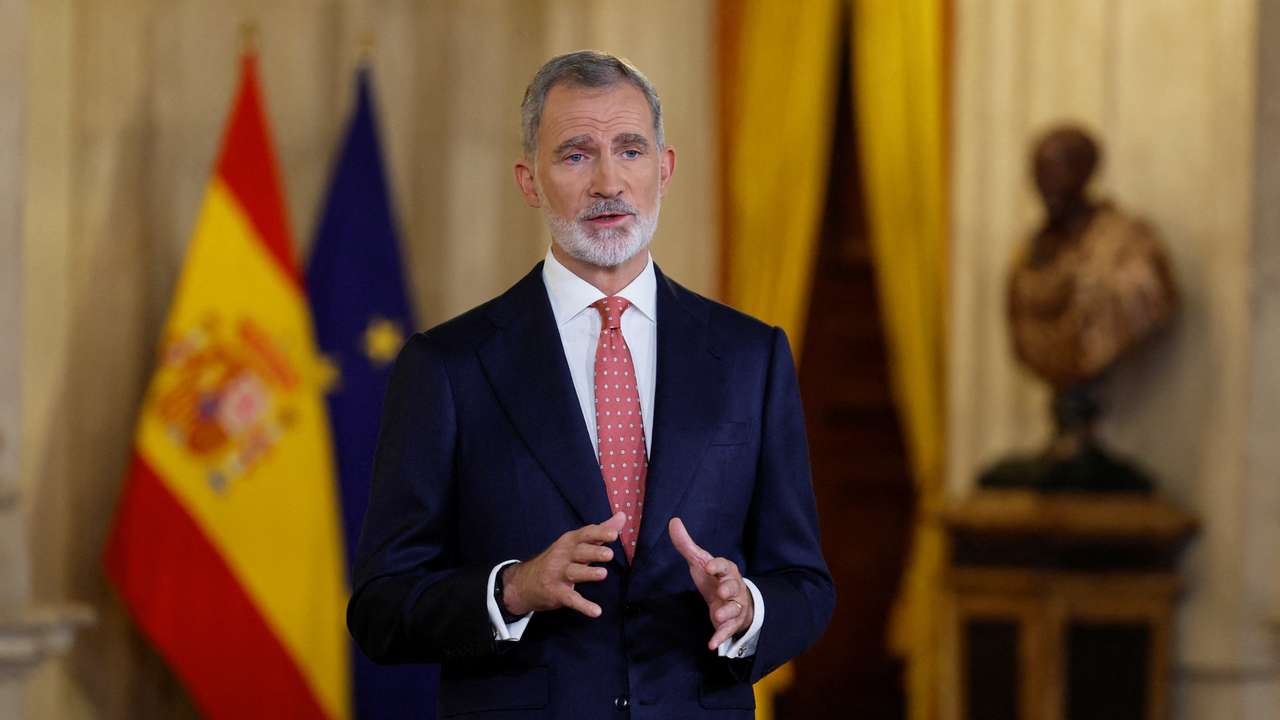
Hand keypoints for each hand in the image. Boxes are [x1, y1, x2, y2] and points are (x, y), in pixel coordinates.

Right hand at [502, 511, 625, 617]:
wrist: (524, 582)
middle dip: (594, 552)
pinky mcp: (556, 593)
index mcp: (569, 542)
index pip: (585, 534)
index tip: (614, 534)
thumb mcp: (575, 543)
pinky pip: (571, 599)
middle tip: (609, 554)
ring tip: (602, 574)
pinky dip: (583, 605)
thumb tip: (622, 516)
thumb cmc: (558, 560)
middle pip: (580, 552)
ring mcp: (557, 574)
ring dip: (588, 573)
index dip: (599, 533)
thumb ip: (599, 531)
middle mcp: (562, 555)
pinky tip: (596, 611)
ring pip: (574, 573)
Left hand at [668, 517, 754, 649]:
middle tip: (721, 590)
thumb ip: (686, 545)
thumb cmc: (714, 578)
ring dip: (727, 612)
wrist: (732, 600)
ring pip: (734, 608)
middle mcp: (733, 587)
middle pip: (734, 586)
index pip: (724, 565)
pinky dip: (721, 637)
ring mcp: (734, 605)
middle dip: (729, 588)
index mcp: (726, 570)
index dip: (717, 565)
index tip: (709, 566)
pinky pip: (728, 630)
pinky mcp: (732, 622)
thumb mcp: (700, 562)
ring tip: (718, 615)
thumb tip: (673, 521)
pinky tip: (712, 645)